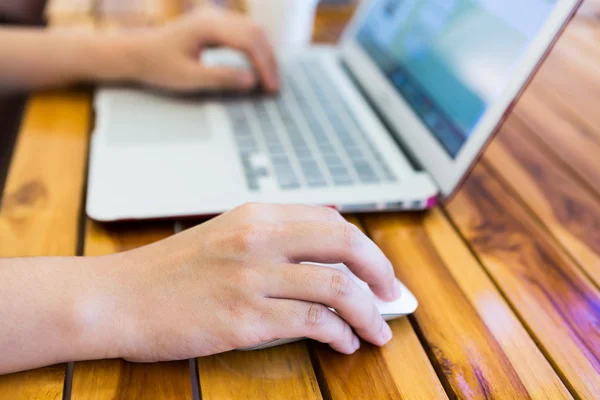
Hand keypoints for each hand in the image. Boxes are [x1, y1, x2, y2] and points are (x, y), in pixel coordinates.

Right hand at [97, 204, 401, 360]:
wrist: (119, 297)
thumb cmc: (172, 271)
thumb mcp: (226, 237)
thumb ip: (274, 238)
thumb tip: (326, 248)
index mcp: (257, 215)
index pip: (331, 220)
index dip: (365, 247)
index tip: (378, 269)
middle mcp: (259, 239)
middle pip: (345, 244)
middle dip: (380, 271)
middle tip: (392, 294)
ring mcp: (252, 278)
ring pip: (337, 286)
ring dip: (369, 312)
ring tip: (378, 329)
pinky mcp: (244, 319)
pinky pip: (312, 323)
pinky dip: (339, 333)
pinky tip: (343, 342)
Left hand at [126, 7, 278, 92]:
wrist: (135, 53)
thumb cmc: (157, 65)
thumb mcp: (188, 78)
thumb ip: (221, 78)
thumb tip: (251, 81)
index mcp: (208, 26)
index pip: (249, 42)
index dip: (264, 66)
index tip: (271, 88)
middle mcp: (214, 17)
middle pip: (256, 33)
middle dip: (269, 61)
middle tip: (275, 88)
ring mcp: (215, 19)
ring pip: (253, 31)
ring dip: (265, 55)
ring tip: (270, 81)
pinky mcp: (214, 26)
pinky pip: (244, 34)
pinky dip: (256, 51)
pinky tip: (259, 68)